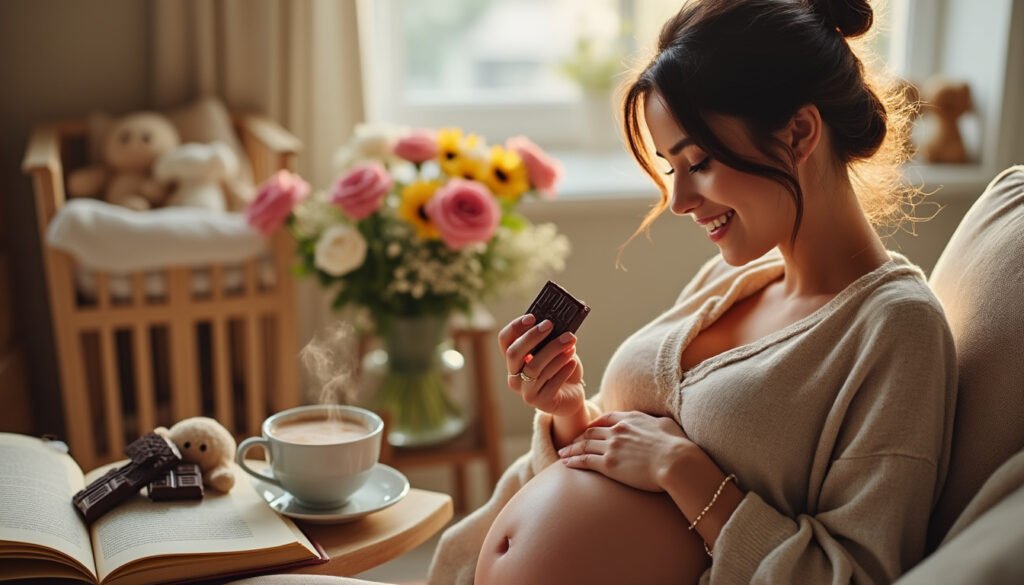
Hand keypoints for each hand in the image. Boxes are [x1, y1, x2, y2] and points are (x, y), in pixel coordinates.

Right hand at [499, 314, 585, 417]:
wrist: (572, 396)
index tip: (532, 317)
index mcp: (514, 360)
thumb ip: (553, 338)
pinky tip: (572, 362)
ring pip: (534, 367)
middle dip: (532, 336)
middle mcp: (514, 376)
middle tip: (550, 325)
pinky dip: (562, 370)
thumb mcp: (556, 351)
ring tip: (571, 342)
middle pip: (514, 353)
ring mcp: (525, 391)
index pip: (505, 340)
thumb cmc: (561, 369)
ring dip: (553, 351)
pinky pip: (550, 384)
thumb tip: (560, 321)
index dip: (515, 327)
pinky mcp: (540, 403)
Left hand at [558, 411, 689, 491]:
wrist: (676, 461)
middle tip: (570, 443)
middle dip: (579, 437)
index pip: (607, 418)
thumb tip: (656, 424)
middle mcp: (617, 430)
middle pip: (591, 432)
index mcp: (631, 419)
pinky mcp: (609, 465)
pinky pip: (584, 460)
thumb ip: (655, 421)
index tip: (588, 429)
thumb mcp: (666, 424)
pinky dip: (572, 460)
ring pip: (584, 445)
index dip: (595, 424)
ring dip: (571, 449)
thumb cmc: (678, 445)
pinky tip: (565, 463)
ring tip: (562, 453)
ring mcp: (612, 447)